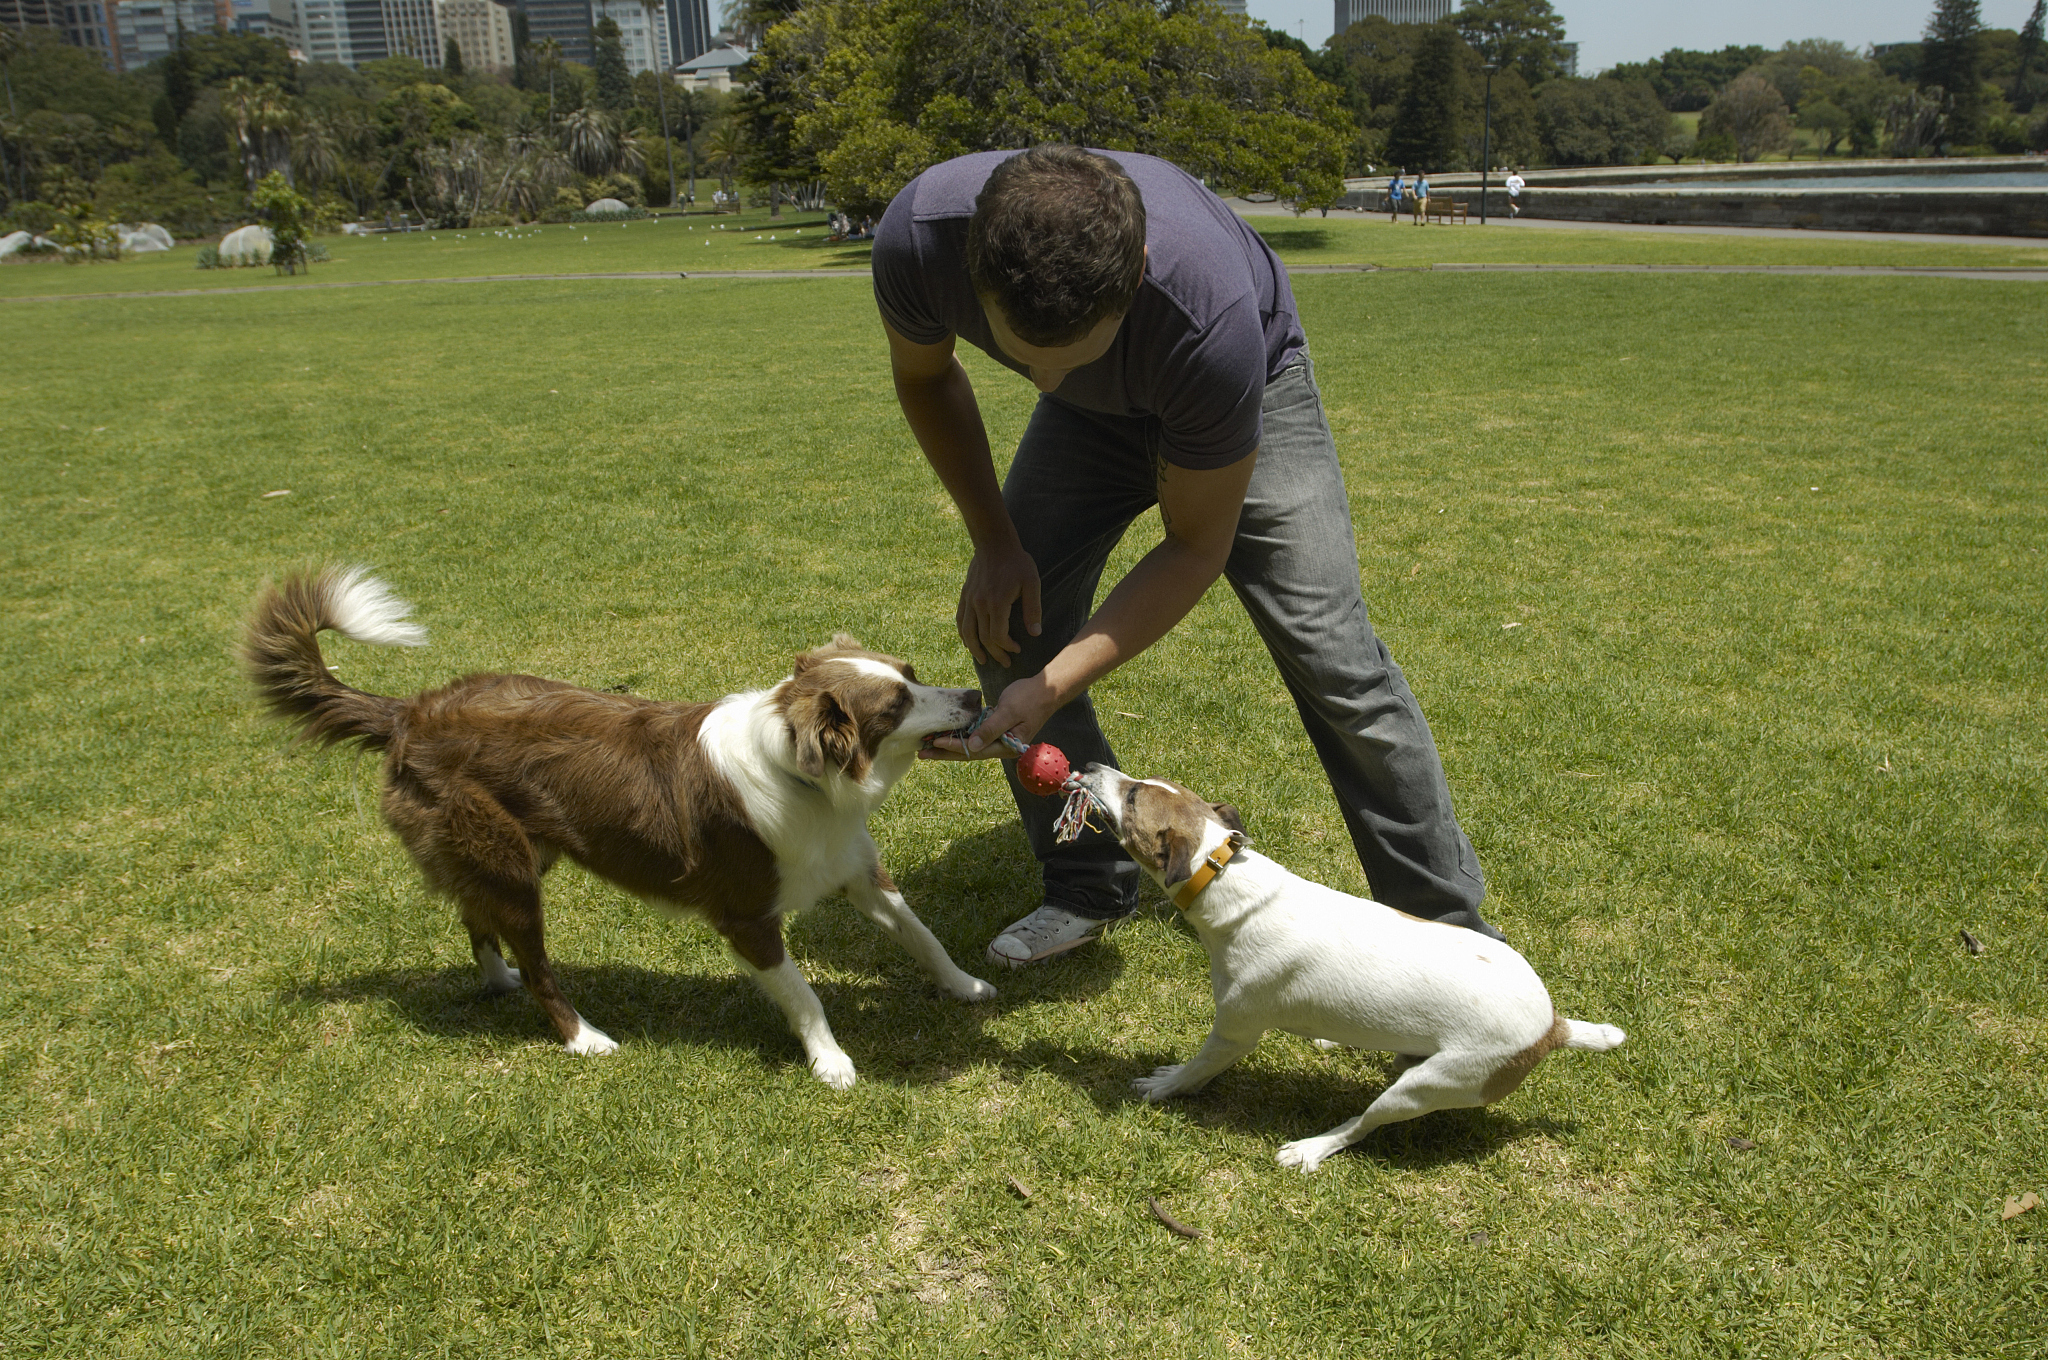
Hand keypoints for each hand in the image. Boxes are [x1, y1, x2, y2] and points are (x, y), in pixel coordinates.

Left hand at [918, 673, 1059, 761]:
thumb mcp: (1009, 710)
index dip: (954, 746)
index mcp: (1007, 746)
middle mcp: (1002, 747)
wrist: (1047, 689)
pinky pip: (974, 737)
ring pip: (970, 746)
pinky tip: (944, 735)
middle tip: (922, 752)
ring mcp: (999, 740)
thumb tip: (974, 745)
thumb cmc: (1030, 697)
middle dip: (945, 753)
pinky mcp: (996, 731)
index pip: (976, 750)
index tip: (936, 742)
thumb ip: (991, 728)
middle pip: (969, 753)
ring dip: (949, 746)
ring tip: (927, 746)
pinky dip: (958, 736)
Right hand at [956, 541, 1041, 667]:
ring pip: (967, 632)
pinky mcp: (965, 595)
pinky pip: (960, 620)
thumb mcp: (1032, 583)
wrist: (994, 543)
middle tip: (1006, 662)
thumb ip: (1033, 609)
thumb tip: (1035, 633)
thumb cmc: (1017, 562)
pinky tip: (968, 642)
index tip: (1017, 650)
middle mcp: (979, 604)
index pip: (997, 635)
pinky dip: (963, 634)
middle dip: (995, 653)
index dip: (1007, 647)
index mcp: (997, 602)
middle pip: (983, 637)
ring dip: (975, 649)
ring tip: (983, 660)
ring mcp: (970, 600)